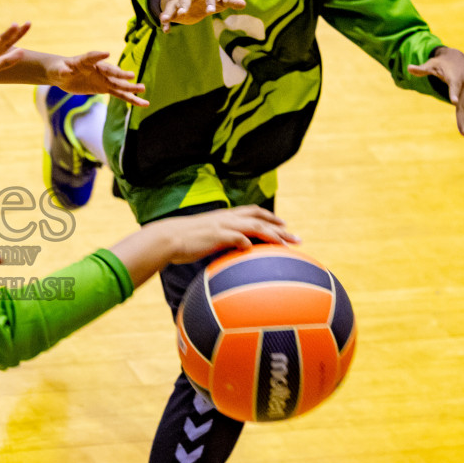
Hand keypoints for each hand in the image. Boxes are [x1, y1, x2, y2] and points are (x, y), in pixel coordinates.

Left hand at [47, 51, 148, 106]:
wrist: (64, 73)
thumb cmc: (60, 69)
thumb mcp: (58, 70)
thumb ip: (62, 70)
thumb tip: (65, 72)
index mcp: (85, 61)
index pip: (92, 57)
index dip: (98, 56)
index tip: (106, 54)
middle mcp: (98, 68)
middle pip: (110, 71)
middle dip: (120, 74)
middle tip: (131, 75)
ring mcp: (104, 79)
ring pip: (119, 84)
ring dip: (130, 87)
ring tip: (143, 88)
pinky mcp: (105, 88)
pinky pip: (120, 94)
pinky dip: (131, 99)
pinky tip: (143, 103)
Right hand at [156, 206, 297, 264]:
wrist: (167, 237)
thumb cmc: (184, 241)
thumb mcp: (206, 237)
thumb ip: (220, 240)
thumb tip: (231, 250)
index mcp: (225, 217)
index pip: (253, 212)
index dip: (270, 217)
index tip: (285, 224)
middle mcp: (227, 218)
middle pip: (260, 218)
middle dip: (280, 227)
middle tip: (297, 238)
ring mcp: (222, 226)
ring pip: (254, 226)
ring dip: (272, 234)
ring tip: (286, 244)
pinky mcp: (215, 236)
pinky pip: (236, 237)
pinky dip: (247, 241)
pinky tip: (254, 249)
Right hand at [158, 0, 246, 30]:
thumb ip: (231, 1)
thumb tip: (243, 4)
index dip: (209, 1)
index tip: (211, 11)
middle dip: (186, 3)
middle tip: (184, 12)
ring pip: (176, 2)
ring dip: (174, 9)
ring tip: (170, 18)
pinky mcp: (173, 7)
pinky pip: (168, 12)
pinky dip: (166, 20)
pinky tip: (166, 30)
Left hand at [408, 46, 463, 136]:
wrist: (459, 58)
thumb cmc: (442, 64)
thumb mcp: (431, 65)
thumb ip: (421, 70)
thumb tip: (408, 68)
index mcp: (456, 77)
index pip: (454, 86)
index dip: (453, 93)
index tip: (453, 102)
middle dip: (463, 118)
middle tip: (463, 133)